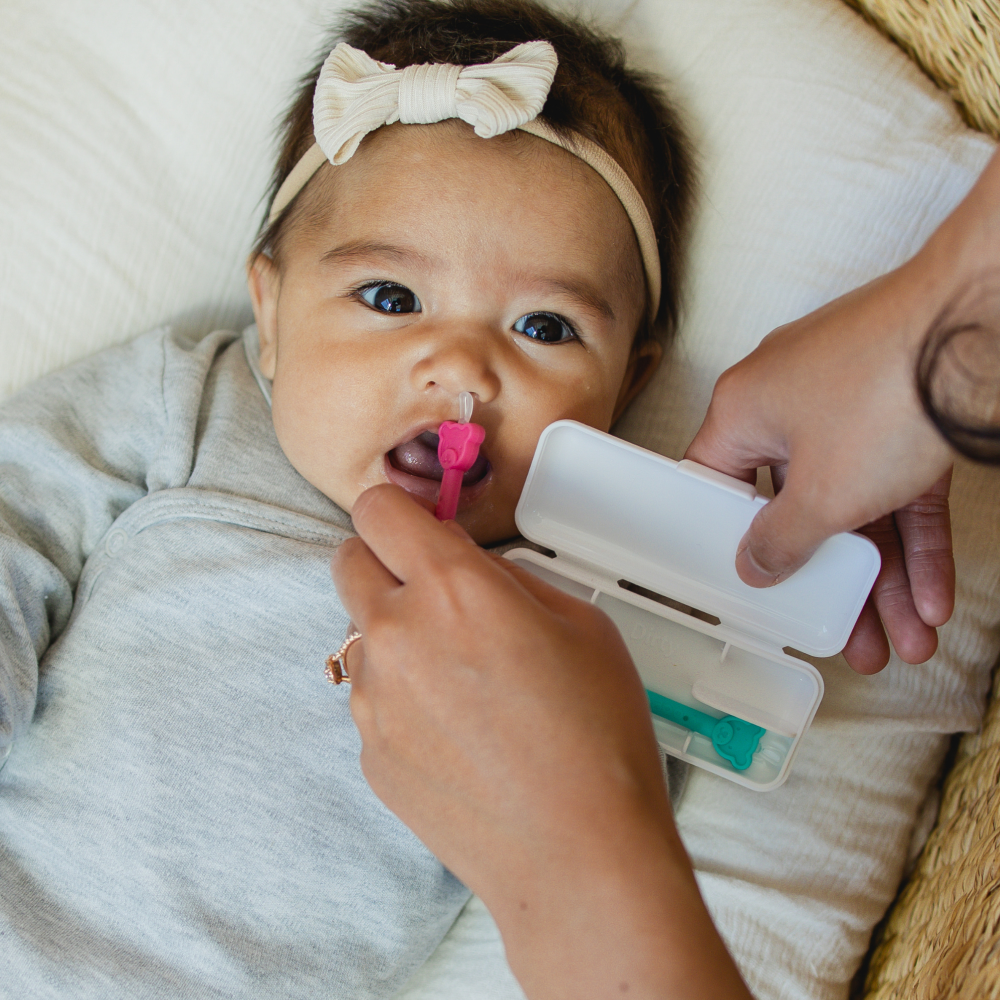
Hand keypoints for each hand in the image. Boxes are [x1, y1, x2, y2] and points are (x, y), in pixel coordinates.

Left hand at [331, 484, 751, 999]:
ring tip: (461, 682)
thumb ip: (508, 577)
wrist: (577, 856)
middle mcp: (397, 633)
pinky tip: (459, 733)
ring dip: (395, 636)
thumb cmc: (597, 738)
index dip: (397, 510)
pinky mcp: (368, 751)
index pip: (378, 509)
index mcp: (453, 587)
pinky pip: (372, 697)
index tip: (416, 526)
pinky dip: (402, 698)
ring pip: (360, 634)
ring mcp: (373, 697)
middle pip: (347, 561)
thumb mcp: (581, 623)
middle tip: (434, 593)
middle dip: (382, 562)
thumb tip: (468, 567)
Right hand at [685, 268, 953, 672]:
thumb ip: (781, 540)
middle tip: (847, 632)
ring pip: (859, 505)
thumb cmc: (884, 387)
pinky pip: (901, 488)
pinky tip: (932, 595)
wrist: (979, 328)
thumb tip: (755, 563)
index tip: (746, 580)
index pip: (718, 484)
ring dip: (884, 575)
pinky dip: (917, 541)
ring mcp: (852, 404)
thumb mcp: (821, 493)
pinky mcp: (906, 412)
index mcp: (745, 407)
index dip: (729, 539)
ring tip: (905, 636)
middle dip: (833, 582)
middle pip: (800, 507)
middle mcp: (791, 401)